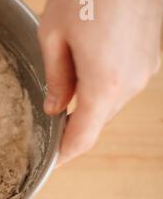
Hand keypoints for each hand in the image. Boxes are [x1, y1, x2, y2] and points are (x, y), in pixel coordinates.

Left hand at [39, 0, 162, 165]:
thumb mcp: (53, 35)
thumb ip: (55, 78)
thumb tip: (55, 108)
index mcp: (104, 84)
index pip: (82, 137)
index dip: (65, 154)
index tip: (51, 163)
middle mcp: (131, 84)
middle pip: (96, 122)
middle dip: (72, 128)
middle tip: (48, 127)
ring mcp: (145, 71)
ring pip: (109, 103)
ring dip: (87, 105)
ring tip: (64, 93)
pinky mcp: (151, 57)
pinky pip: (122, 85)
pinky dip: (102, 87)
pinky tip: (86, 70)